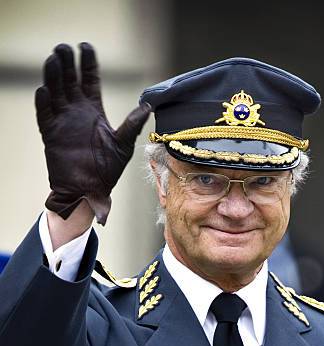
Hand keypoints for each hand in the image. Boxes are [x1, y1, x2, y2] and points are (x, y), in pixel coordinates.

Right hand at [35, 43, 150, 224]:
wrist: (90, 191)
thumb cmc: (107, 171)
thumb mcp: (122, 145)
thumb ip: (131, 125)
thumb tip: (147, 106)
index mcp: (94, 111)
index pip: (89, 80)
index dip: (87, 63)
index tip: (85, 46)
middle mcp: (76, 112)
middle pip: (69, 80)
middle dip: (66, 63)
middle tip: (64, 48)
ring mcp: (62, 122)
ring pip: (55, 92)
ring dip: (53, 76)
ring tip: (53, 60)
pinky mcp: (51, 135)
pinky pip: (45, 116)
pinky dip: (44, 103)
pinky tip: (44, 91)